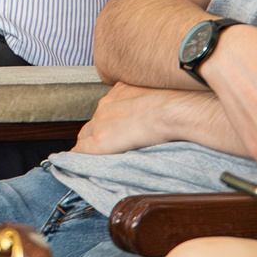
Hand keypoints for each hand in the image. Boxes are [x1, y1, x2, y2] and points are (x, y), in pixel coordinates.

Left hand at [70, 82, 242, 154]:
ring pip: (86, 136)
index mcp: (122, 90)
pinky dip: (79, 159)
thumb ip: (154, 103)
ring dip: (88, 147)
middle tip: (103, 147)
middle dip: (96, 134)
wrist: (174, 109)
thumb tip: (166, 112)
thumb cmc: (178, 104)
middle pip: (94, 122)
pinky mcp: (100, 140)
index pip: (108, 109)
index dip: (109, 122)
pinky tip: (78, 167)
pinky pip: (81, 152)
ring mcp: (101, 122)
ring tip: (90, 160)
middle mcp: (107, 103)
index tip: (114, 130)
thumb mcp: (163, 95)